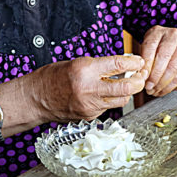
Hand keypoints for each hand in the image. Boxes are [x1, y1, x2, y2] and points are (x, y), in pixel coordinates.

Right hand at [30, 55, 146, 122]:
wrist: (35, 99)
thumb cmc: (53, 77)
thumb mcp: (77, 63)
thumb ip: (99, 66)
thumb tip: (122, 66)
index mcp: (85, 70)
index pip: (119, 65)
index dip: (134, 62)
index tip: (139, 61)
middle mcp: (89, 88)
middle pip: (126, 87)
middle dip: (138, 81)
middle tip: (141, 76)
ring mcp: (89, 105)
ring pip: (121, 100)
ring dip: (128, 92)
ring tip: (128, 84)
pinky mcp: (89, 116)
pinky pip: (108, 108)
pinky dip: (111, 100)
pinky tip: (107, 95)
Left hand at [139, 26, 176, 96]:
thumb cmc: (161, 50)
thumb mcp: (149, 49)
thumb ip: (144, 59)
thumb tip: (140, 75)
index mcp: (158, 32)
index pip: (151, 46)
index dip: (146, 62)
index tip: (142, 75)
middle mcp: (173, 36)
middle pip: (164, 56)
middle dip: (155, 75)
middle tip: (148, 86)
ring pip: (173, 68)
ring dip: (162, 83)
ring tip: (154, 90)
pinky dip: (170, 87)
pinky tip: (162, 90)